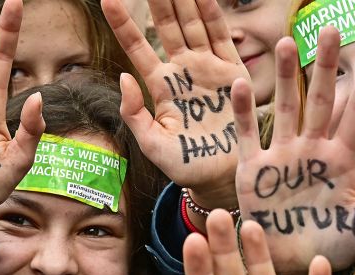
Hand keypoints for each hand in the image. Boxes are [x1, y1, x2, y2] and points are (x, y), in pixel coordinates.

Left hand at [102, 0, 248, 211]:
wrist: (221, 178)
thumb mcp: (152, 144)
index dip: (123, 22)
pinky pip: (220, 36)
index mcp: (159, 85)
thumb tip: (122, 79)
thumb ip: (134, 113)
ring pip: (192, 23)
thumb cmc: (184, 165)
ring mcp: (206, 68)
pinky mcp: (231, 72)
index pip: (136, 46)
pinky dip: (212, 12)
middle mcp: (181, 70)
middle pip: (166, 25)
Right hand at [234, 30, 354, 274]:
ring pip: (286, 108)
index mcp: (342, 160)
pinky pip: (249, 135)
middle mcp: (313, 151)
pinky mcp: (255, 170)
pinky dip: (244, 112)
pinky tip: (241, 84)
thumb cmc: (333, 246)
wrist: (293, 267)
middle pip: (320, 99)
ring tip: (286, 42)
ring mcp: (283, 157)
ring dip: (286, 77)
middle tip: (330, 29)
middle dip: (325, 65)